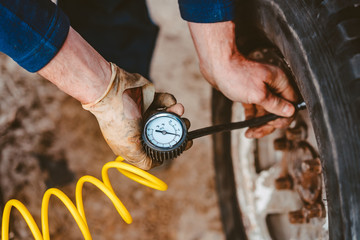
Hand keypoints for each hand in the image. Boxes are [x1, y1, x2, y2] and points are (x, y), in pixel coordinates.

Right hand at [83, 63, 190, 169]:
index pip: (159, 147)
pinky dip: (169, 101)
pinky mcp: (150, 97)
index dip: (173, 146)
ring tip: (179, 110)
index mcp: (136, 141)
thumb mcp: (129, 149)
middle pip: (167, 130)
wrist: (112, 92)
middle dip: (179, 128)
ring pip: (169, 115)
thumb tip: (158, 163)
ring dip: (177, 114)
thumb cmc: (118, 121)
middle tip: (185, 125)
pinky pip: (165, 100)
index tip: (185, 143)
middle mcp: (142, 127)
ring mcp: (146, 112)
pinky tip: (169, 103)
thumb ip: (144, 161)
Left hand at [188, 21, 298, 137]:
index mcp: (280, 81)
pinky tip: (248, 126)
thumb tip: (291, 111)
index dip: (284, 117)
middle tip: (257, 132)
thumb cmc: (235, 75)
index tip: (272, 125)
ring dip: (260, 123)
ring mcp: (262, 88)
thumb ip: (275, 104)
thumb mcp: (258, 94)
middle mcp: (273, 85)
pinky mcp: (251, 92)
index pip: (292, 104)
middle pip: (279, 110)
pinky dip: (253, 117)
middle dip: (269, 123)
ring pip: (267, 111)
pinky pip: (256, 108)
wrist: (216, 65)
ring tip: (250, 133)